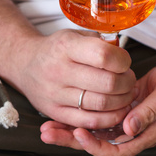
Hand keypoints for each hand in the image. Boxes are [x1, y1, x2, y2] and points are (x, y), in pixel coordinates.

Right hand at [5, 29, 136, 128]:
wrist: (26, 65)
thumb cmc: (56, 49)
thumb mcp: (75, 35)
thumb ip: (100, 41)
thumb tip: (123, 52)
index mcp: (66, 46)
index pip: (104, 56)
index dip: (123, 60)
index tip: (125, 62)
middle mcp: (58, 70)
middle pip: (107, 83)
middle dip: (127, 82)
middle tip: (129, 79)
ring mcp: (55, 94)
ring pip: (101, 104)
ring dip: (122, 101)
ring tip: (125, 93)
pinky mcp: (55, 112)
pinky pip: (89, 121)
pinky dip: (109, 117)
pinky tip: (116, 109)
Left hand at [40, 60, 155, 155]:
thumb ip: (150, 112)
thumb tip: (129, 128)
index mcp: (144, 134)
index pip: (116, 150)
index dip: (96, 146)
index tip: (80, 133)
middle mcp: (130, 132)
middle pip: (97, 144)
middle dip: (71, 140)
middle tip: (48, 133)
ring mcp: (122, 121)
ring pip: (92, 131)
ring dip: (70, 129)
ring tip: (47, 126)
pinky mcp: (117, 109)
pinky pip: (94, 116)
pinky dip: (79, 114)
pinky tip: (62, 111)